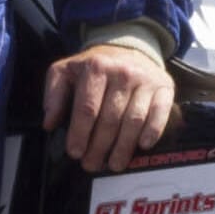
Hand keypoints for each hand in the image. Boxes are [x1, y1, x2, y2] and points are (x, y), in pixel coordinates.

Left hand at [44, 39, 175, 173]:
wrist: (128, 48)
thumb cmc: (94, 69)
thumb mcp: (65, 72)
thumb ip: (53, 95)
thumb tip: (50, 123)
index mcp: (96, 67)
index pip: (87, 107)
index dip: (80, 133)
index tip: (75, 153)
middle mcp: (123, 72)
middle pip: (110, 118)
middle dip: (99, 147)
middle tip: (91, 165)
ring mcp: (146, 80)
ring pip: (134, 120)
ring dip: (123, 147)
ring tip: (114, 165)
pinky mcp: (164, 87)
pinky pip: (159, 113)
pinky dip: (152, 131)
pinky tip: (143, 146)